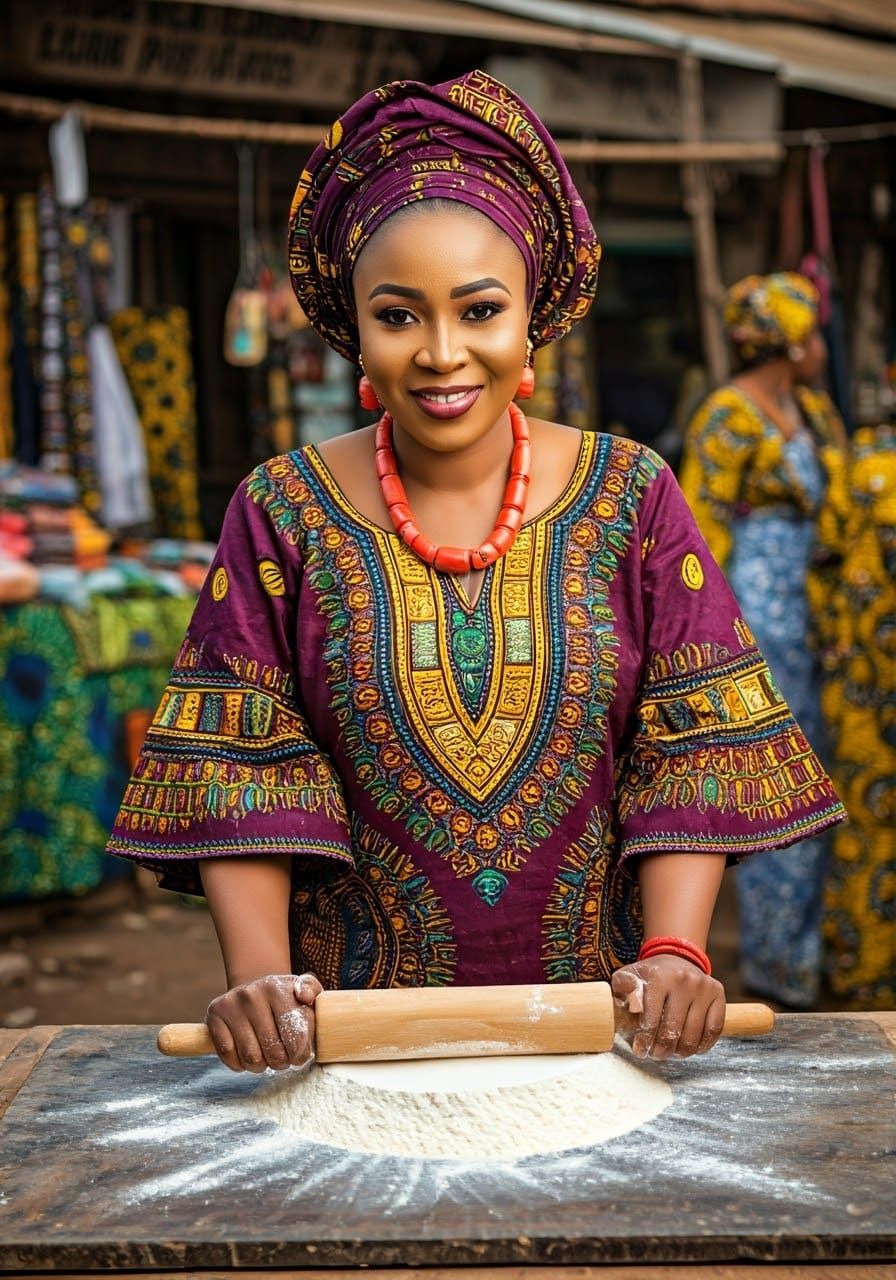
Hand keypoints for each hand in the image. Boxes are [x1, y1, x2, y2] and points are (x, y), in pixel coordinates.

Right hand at [205, 972, 321, 1072]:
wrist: (254, 992)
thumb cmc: (284, 998)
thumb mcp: (304, 989)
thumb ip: (312, 989)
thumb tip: (305, 996)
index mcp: (277, 988)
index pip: (295, 1036)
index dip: (300, 1054)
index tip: (300, 1055)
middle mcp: (251, 994)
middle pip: (273, 1050)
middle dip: (281, 1062)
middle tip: (283, 1058)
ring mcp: (230, 1005)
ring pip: (250, 1057)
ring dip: (261, 1066)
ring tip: (267, 1058)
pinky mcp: (214, 1016)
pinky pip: (228, 1055)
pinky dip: (239, 1064)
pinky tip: (248, 1055)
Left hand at [611, 956, 724, 1059]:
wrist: (677, 958)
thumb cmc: (650, 975)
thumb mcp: (630, 976)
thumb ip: (623, 989)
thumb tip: (630, 1005)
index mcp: (659, 977)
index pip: (651, 1019)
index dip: (645, 1040)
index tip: (640, 1051)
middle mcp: (684, 980)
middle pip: (673, 1030)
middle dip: (662, 1049)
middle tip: (656, 1055)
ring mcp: (703, 987)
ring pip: (693, 1034)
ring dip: (681, 1051)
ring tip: (671, 1053)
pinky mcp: (718, 994)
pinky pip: (713, 1029)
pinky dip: (703, 1045)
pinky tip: (691, 1048)